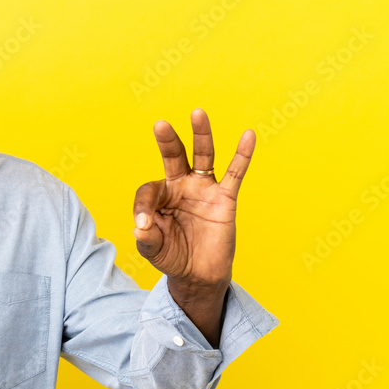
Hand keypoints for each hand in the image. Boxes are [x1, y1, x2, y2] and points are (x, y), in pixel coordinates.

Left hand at [132, 108, 254, 289]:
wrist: (198, 275)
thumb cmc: (172, 257)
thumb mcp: (153, 250)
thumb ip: (146, 238)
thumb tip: (140, 227)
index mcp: (159, 196)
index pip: (149, 191)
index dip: (143, 207)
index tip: (143, 225)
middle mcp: (181, 186)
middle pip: (174, 157)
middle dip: (168, 141)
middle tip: (160, 125)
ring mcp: (203, 190)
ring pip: (203, 156)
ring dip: (201, 135)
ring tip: (197, 113)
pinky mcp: (225, 199)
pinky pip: (235, 173)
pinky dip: (242, 154)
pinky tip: (248, 135)